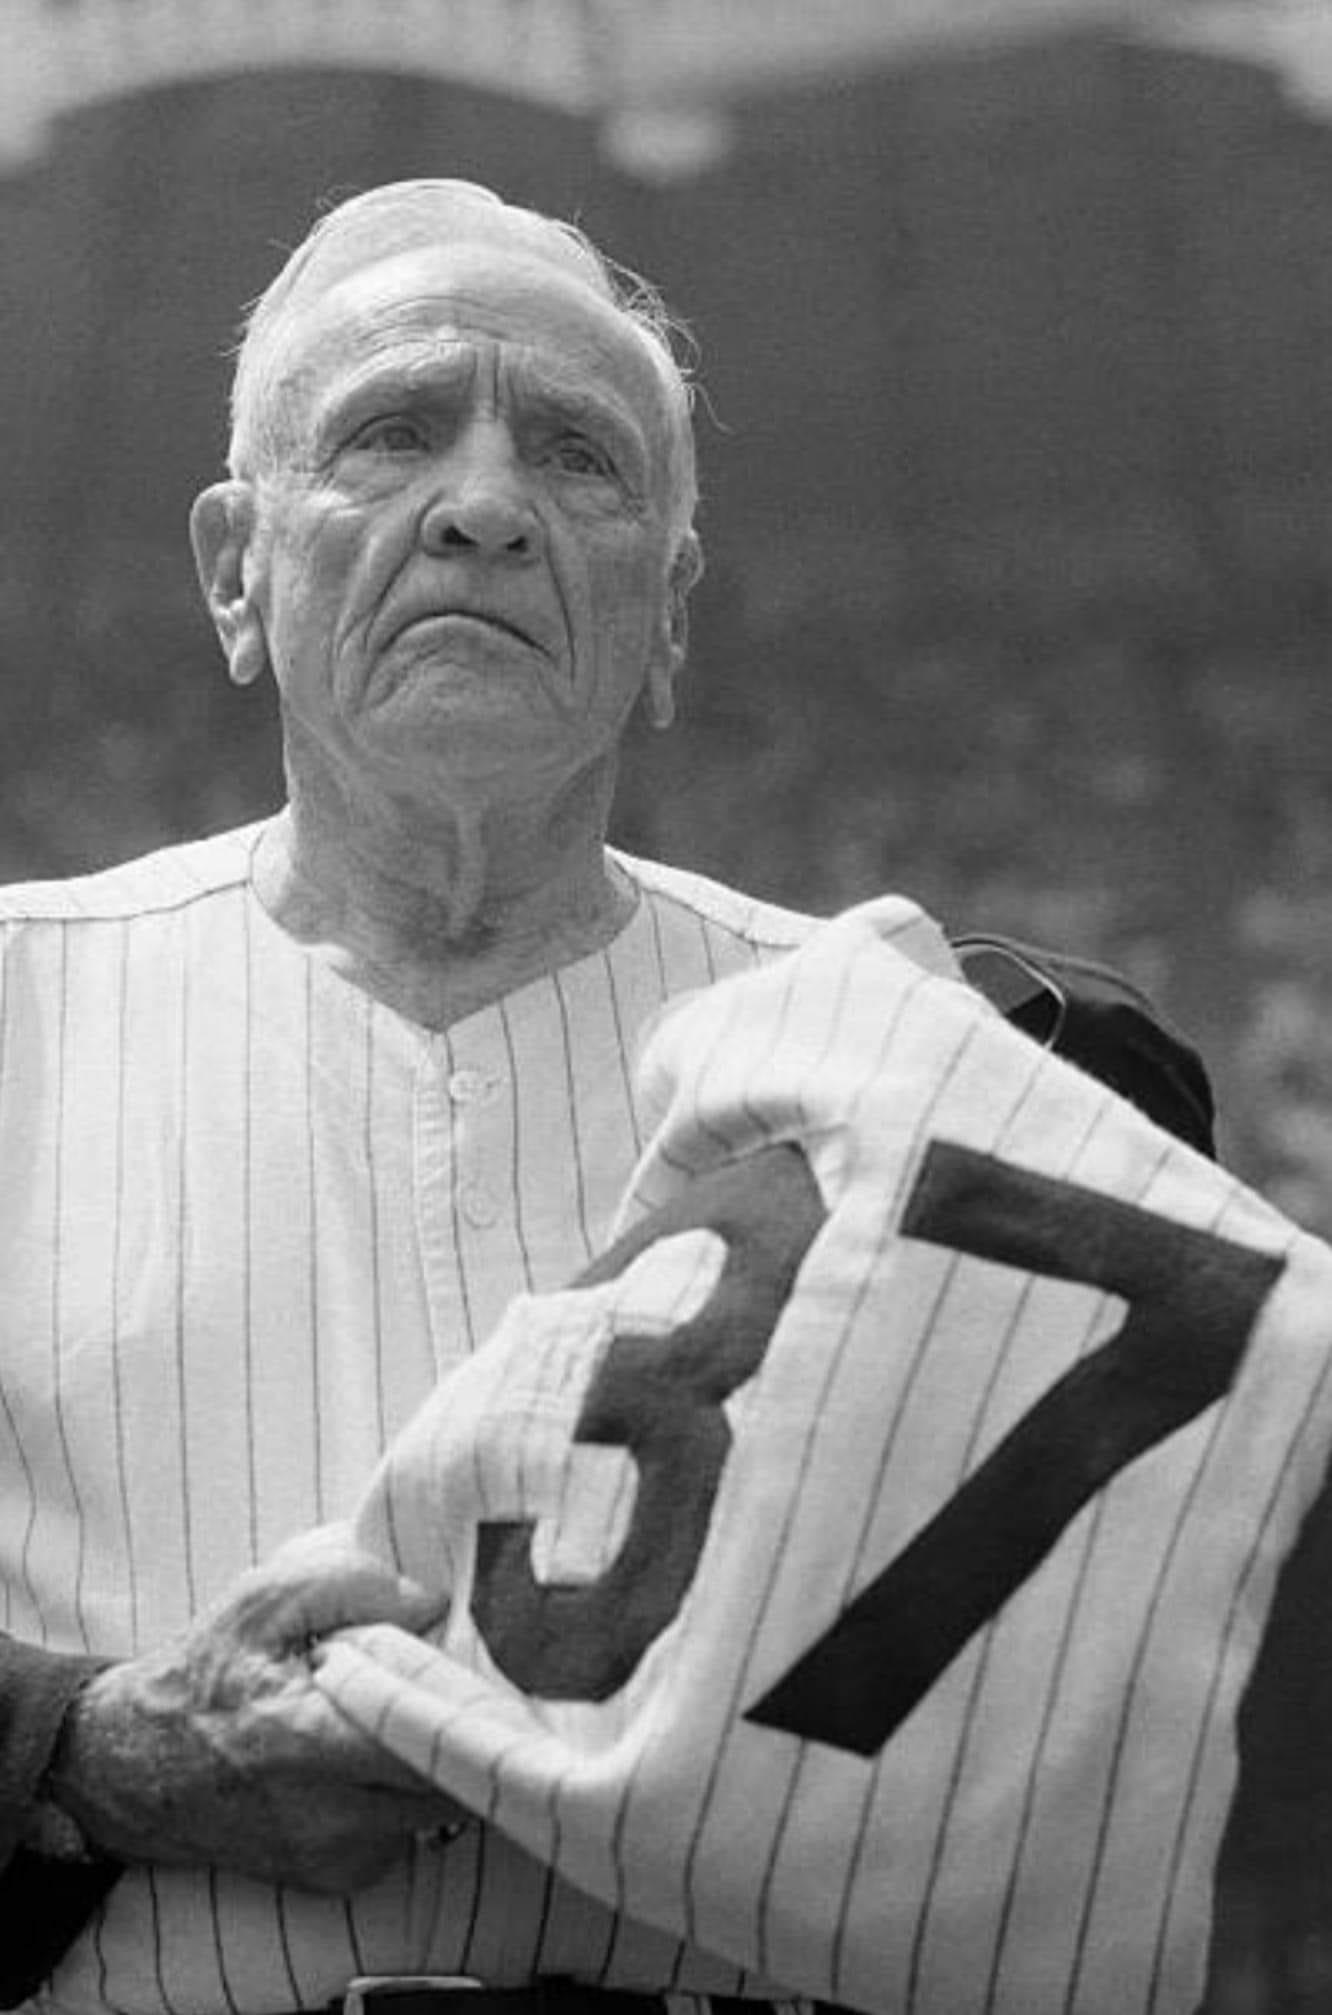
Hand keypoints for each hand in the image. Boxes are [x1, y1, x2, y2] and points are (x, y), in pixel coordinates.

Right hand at [48, 1524, 467, 1893]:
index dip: (470, 1701)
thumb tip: (435, 1598)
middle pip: (454, 1783)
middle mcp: (330, 1816)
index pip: (429, 1742)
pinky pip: (409, 1833)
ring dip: (441, 1760)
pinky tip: (379, 1754)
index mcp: (308, 1741)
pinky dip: (410, 1793)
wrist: (140, 1767)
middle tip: (464, 1680)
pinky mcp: (340, 1877)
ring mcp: (338, 1857)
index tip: (484, 1662)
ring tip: (412, 1712)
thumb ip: (352, 1582)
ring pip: (440, 1810)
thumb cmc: (208, 1673)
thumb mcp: (265, 1600)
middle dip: (469, 1730)